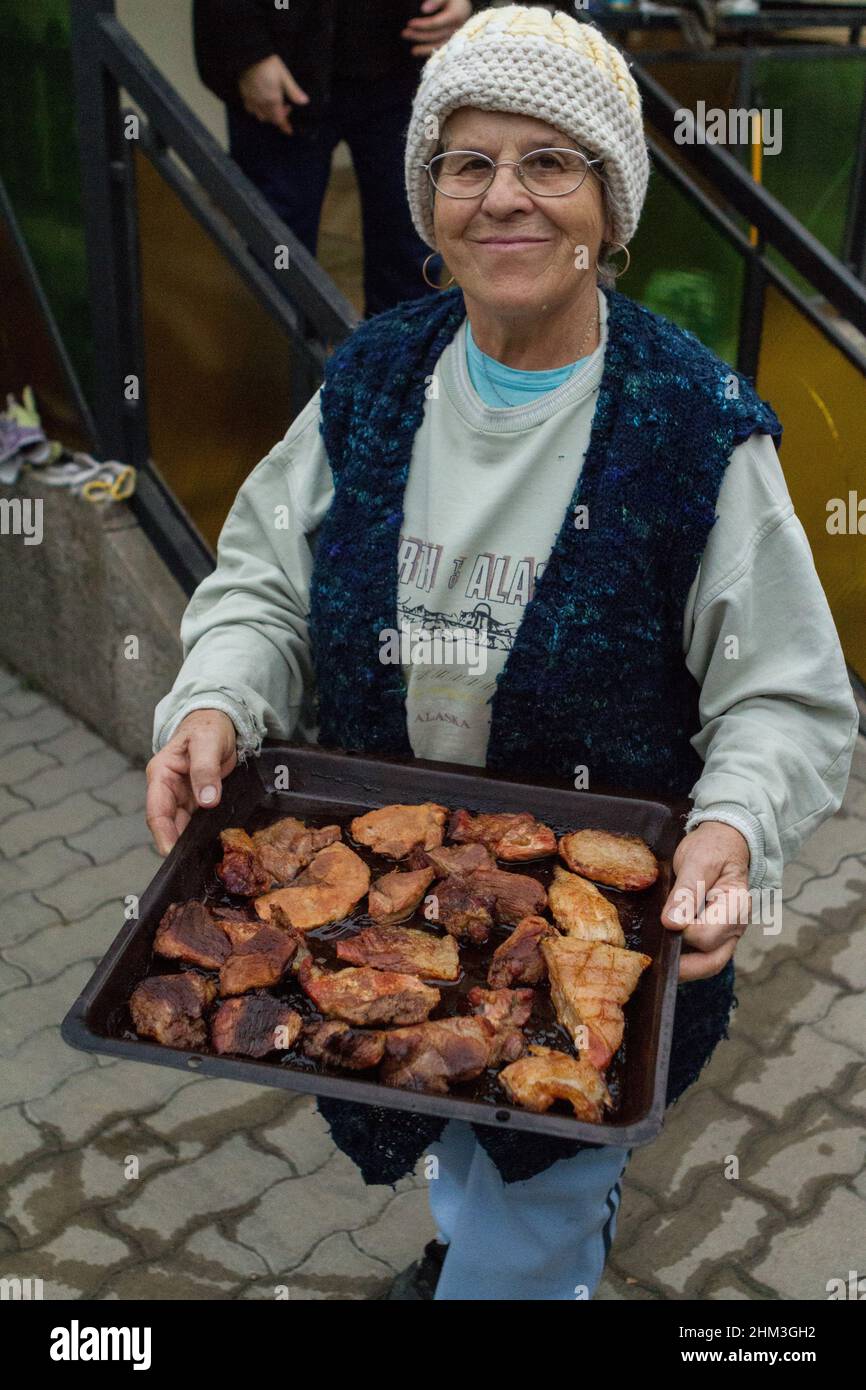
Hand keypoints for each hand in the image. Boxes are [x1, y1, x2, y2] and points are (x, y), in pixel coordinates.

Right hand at [146, 710, 237, 856]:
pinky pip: (197, 821)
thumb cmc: (208, 727)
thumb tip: (206, 802)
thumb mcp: (207, 743)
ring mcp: (182, 796)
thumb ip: (205, 770)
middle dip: (178, 845)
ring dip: (191, 842)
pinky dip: (203, 833)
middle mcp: (168, 789)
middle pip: (168, 824)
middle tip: (192, 865)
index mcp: (161, 774)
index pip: (157, 811)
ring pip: (182, 826)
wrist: (220, 721)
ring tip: (203, 860)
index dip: (163, 835)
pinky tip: (214, 845)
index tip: (171, 854)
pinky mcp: (197, 801)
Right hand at [238, 55, 309, 135]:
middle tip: (286, 108)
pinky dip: (257, 111)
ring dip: (268, 116)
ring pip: (260, 115)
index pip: (279, 119)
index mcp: (273, 100)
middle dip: (279, 118)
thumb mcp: (284, 76)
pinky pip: (250, 109)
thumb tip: (305, 102)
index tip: (289, 131)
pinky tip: (260, 104)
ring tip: (274, 107)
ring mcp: (251, 100)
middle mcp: (261, 104)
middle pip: (270, 118)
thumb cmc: (269, 64)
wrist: (249, 55)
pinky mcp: (244, 94)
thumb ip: (293, 91)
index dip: (285, 126)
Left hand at [401, 0, 472, 56]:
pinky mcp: (456, 43)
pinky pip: (443, 50)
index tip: (409, 23)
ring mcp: (458, 37)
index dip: (422, 24)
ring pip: (440, 45)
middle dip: (419, 35)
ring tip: (412, 51)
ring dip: (424, 49)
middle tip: (404, 33)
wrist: (465, 7)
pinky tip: (422, 53)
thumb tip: (423, 10)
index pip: (435, 23)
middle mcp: (458, 28)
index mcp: (456, 15)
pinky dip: (432, 52)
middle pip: (436, 35)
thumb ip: (436, 0)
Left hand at [660, 822, 751, 981]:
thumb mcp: (698, 861)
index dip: (684, 932)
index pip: (708, 936)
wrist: (722, 841)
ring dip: (682, 967)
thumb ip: (686, 892)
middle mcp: (735, 927)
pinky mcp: (713, 935)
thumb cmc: (712, 848)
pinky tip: (661, 952)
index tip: (664, 921)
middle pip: (712, 962)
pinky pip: (700, 955)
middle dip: (683, 967)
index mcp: (736, 907)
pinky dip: (682, 958)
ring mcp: (725, 934)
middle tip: (652, 962)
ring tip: (654, 961)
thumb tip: (672, 923)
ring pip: (707, 964)